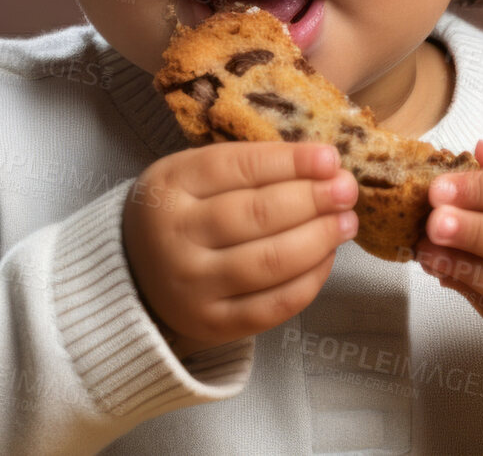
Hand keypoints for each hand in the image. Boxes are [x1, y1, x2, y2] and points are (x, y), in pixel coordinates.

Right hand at [122, 141, 357, 357]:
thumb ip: (250, 167)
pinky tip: (326, 258)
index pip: (238, 167)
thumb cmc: (183, 212)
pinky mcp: (212, 324)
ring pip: (269, 262)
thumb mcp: (195, 175)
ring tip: (347, 222)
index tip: (331, 158)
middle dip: (313, 200)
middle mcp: (174, 236)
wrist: (134, 274)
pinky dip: (310, 280)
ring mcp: (191, 286)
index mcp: (170, 185)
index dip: (291, 162)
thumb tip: (326, 165)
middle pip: (257, 215)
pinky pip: (273, 305)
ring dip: (319, 239)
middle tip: (348, 190)